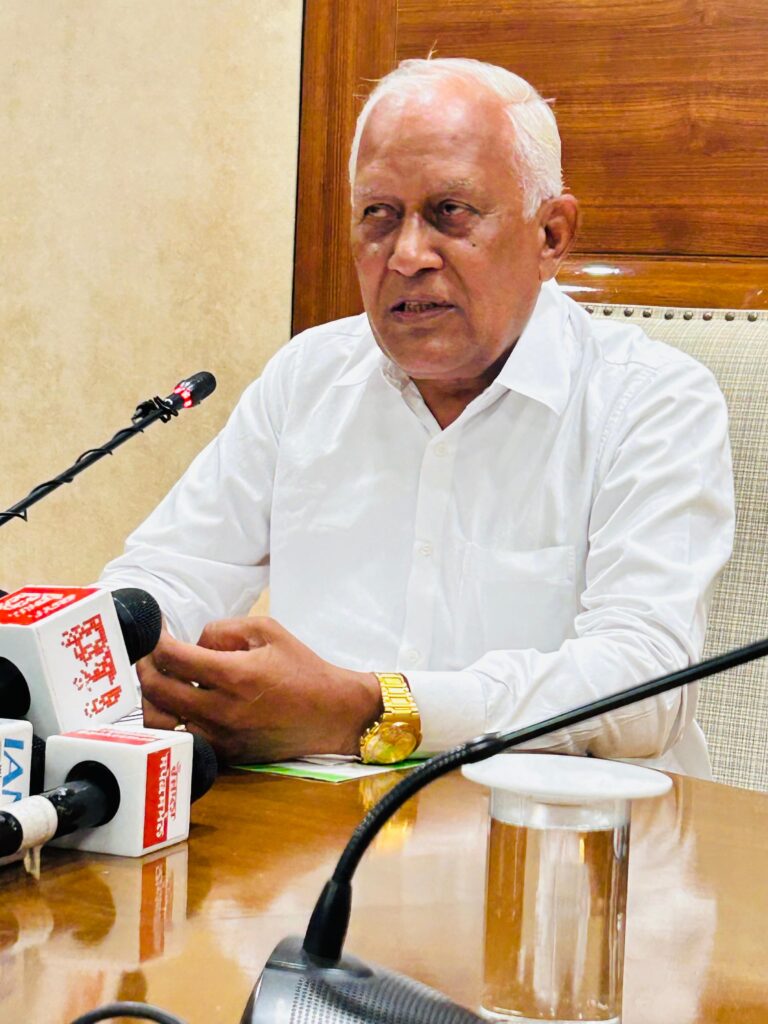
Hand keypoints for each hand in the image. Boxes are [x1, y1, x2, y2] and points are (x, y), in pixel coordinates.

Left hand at [138, 617, 382, 763]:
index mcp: (235, 675)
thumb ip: (224, 629)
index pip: (173, 658)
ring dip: (153, 699)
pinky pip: (182, 738)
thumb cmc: (302, 668)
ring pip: (161, 722)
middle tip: (148, 654)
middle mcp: (222, 710)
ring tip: (161, 683)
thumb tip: (194, 643)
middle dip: (146, 667)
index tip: (154, 631)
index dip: (156, 641)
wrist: (330, 714)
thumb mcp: (268, 630)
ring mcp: (221, 738)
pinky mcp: (224, 755)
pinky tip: (180, 706)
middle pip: (158, 690)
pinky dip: (172, 721)